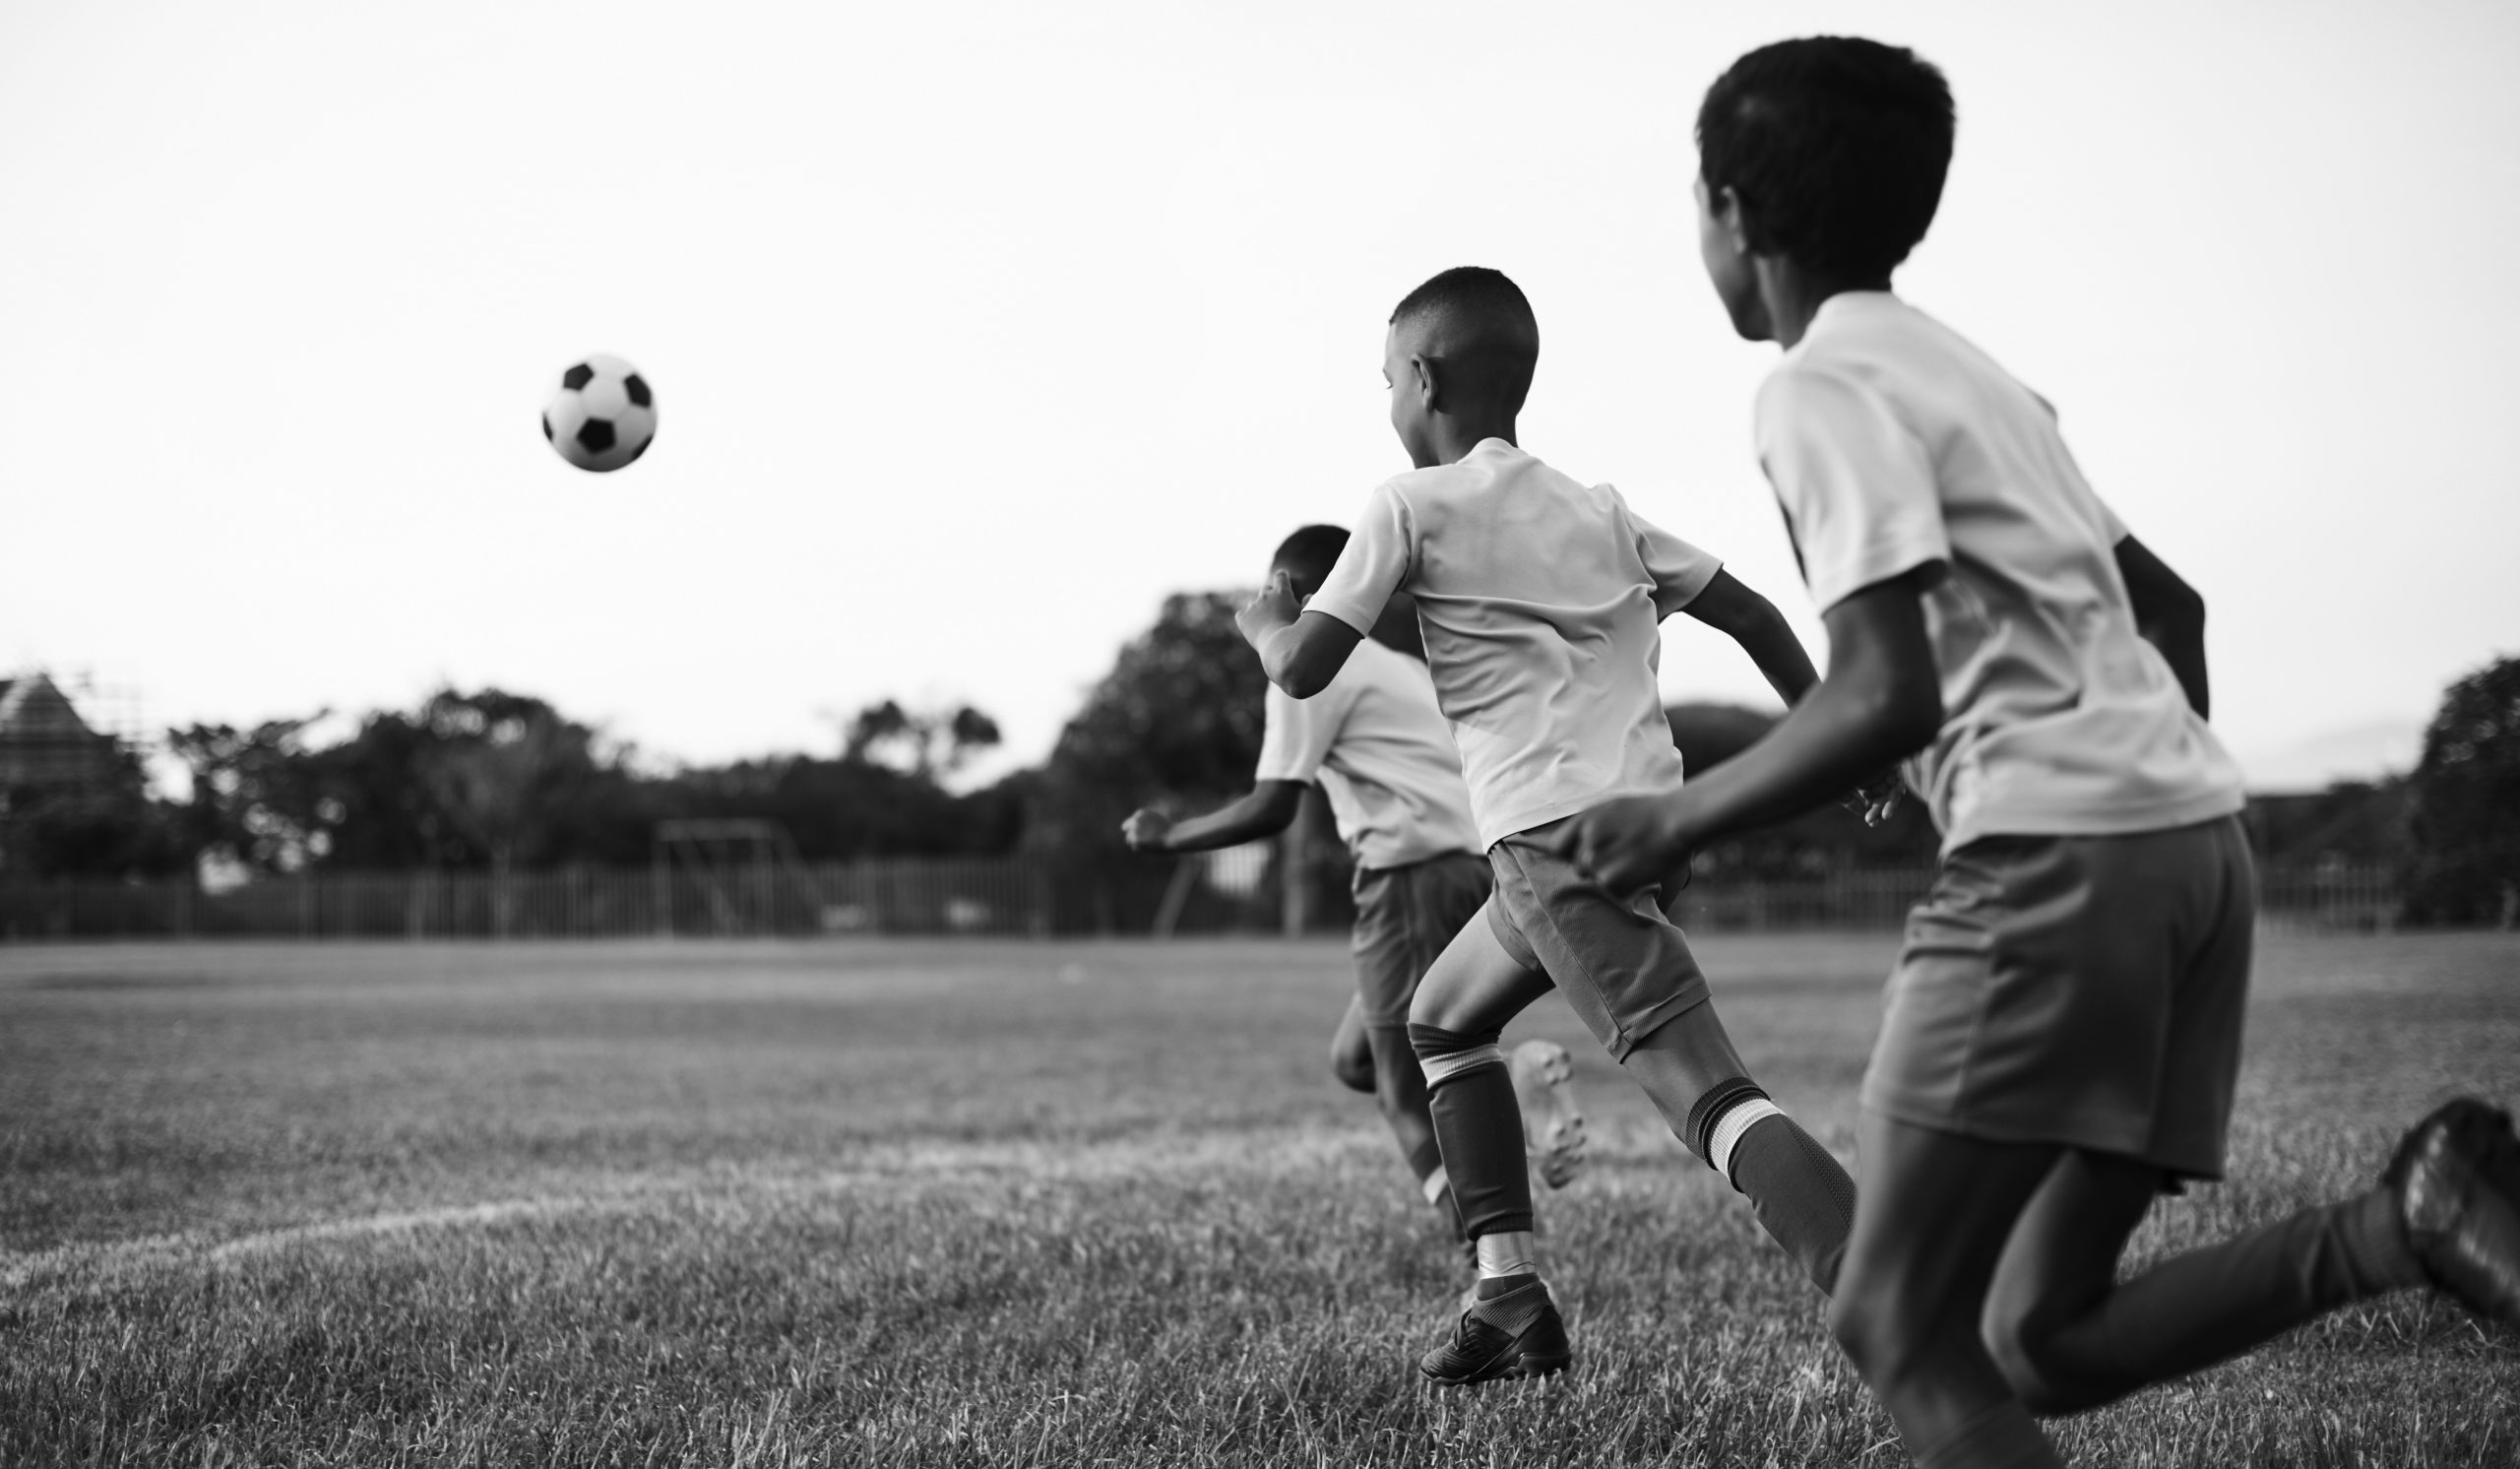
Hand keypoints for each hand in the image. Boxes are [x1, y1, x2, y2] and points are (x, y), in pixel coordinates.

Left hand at [1120, 809, 1173, 852]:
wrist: (1174, 836)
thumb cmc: (1171, 831)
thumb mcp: (1159, 823)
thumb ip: (1148, 825)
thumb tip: (1142, 833)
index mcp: (1141, 813)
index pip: (1133, 821)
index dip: (1136, 827)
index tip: (1141, 832)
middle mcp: (1135, 820)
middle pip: (1125, 827)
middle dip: (1130, 833)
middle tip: (1136, 840)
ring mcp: (1134, 830)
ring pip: (1129, 839)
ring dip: (1138, 843)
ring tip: (1151, 845)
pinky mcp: (1135, 840)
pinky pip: (1135, 848)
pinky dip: (1142, 850)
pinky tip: (1152, 847)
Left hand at [1234, 570, 1302, 651]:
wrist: (1280, 647)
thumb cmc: (1298, 632)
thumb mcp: (1307, 616)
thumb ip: (1308, 604)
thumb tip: (1307, 597)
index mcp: (1282, 592)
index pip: (1280, 577)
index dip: (1281, 578)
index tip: (1282, 577)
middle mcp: (1266, 596)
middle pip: (1266, 589)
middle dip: (1270, 596)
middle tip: (1275, 610)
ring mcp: (1253, 606)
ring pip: (1254, 605)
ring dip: (1259, 611)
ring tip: (1267, 626)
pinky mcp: (1243, 618)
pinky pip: (1241, 616)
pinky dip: (1246, 620)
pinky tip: (1252, 629)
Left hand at [1544, 795, 1690, 894]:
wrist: (1678, 820)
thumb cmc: (1650, 813)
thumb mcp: (1612, 809)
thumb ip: (1590, 826)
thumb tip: (1573, 848)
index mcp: (1584, 820)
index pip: (1557, 847)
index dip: (1570, 854)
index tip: (1583, 856)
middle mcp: (1585, 840)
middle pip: (1578, 867)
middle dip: (1595, 867)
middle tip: (1620, 857)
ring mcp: (1596, 861)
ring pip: (1594, 880)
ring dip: (1610, 877)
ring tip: (1633, 861)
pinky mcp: (1610, 880)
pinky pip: (1611, 890)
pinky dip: (1625, 886)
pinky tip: (1641, 870)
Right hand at [1842, 768, 1904, 827]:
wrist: (1840, 746)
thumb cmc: (1836, 767)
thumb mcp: (1840, 789)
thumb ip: (1848, 801)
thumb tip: (1861, 812)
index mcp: (1863, 783)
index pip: (1872, 801)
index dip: (1873, 812)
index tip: (1872, 823)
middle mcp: (1875, 777)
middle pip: (1883, 797)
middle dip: (1881, 809)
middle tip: (1880, 819)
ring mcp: (1883, 769)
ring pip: (1892, 790)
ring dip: (1891, 803)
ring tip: (1886, 815)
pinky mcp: (1891, 762)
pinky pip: (1898, 776)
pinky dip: (1899, 784)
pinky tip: (1900, 793)